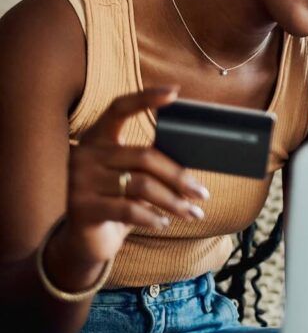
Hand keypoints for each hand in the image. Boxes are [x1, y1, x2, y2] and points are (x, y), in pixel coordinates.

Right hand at [58, 86, 209, 264]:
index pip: (119, 108)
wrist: (85, 240)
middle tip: (202, 194)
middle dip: (179, 177)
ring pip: (141, 186)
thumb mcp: (131, 177)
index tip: (174, 92)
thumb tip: (191, 165)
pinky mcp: (81, 207)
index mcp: (98, 137)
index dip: (145, 98)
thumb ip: (149, 163)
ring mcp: (80, 180)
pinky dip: (152, 217)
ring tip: (193, 213)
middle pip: (144, 157)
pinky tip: (164, 222)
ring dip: (173, 202)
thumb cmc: (117, 202)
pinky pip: (128, 209)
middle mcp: (85, 154)